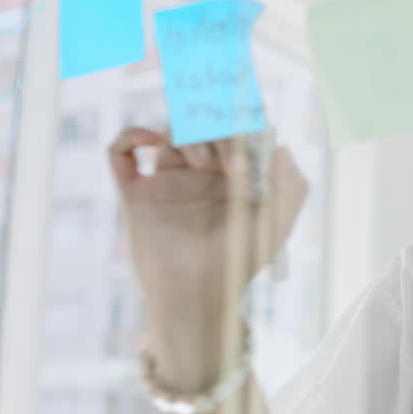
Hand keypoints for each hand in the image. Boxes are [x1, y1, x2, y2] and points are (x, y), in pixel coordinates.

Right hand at [107, 127, 307, 330]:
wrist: (199, 294)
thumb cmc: (240, 262)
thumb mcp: (279, 224)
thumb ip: (292, 184)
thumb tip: (280, 145)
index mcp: (233, 175)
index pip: (234, 129)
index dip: (243, 120)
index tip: (253, 128)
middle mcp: (200, 174)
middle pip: (203, 124)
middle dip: (219, 130)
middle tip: (231, 160)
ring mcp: (167, 181)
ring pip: (169, 132)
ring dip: (187, 134)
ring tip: (202, 164)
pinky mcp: (137, 194)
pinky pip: (120, 152)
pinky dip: (130, 136)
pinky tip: (151, 141)